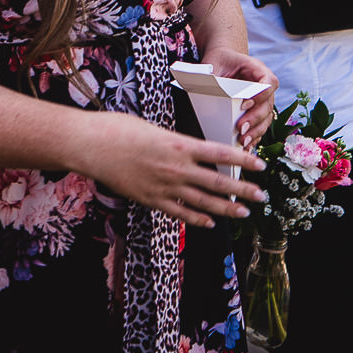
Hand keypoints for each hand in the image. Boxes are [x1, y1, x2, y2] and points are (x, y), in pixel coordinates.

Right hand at [88, 115, 262, 228]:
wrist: (91, 145)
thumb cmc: (119, 129)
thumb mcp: (154, 129)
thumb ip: (175, 143)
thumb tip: (191, 151)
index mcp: (179, 145)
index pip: (220, 154)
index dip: (243, 160)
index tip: (260, 165)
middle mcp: (177, 168)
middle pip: (218, 182)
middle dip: (243, 190)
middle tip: (261, 196)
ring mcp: (164, 187)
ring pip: (203, 202)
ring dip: (226, 209)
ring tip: (243, 212)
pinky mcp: (151, 200)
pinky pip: (180, 213)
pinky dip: (197, 220)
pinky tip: (210, 223)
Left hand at [197, 46, 278, 146]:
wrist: (225, 61)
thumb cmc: (220, 61)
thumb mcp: (215, 63)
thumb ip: (214, 76)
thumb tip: (207, 91)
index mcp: (258, 70)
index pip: (268, 83)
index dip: (259, 95)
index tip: (244, 104)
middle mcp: (266, 86)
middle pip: (268, 105)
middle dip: (255, 119)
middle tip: (240, 128)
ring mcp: (264, 101)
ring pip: (266, 119)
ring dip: (255, 132)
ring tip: (242, 141)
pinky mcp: (258, 112)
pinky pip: (260, 126)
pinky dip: (254, 137)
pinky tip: (245, 146)